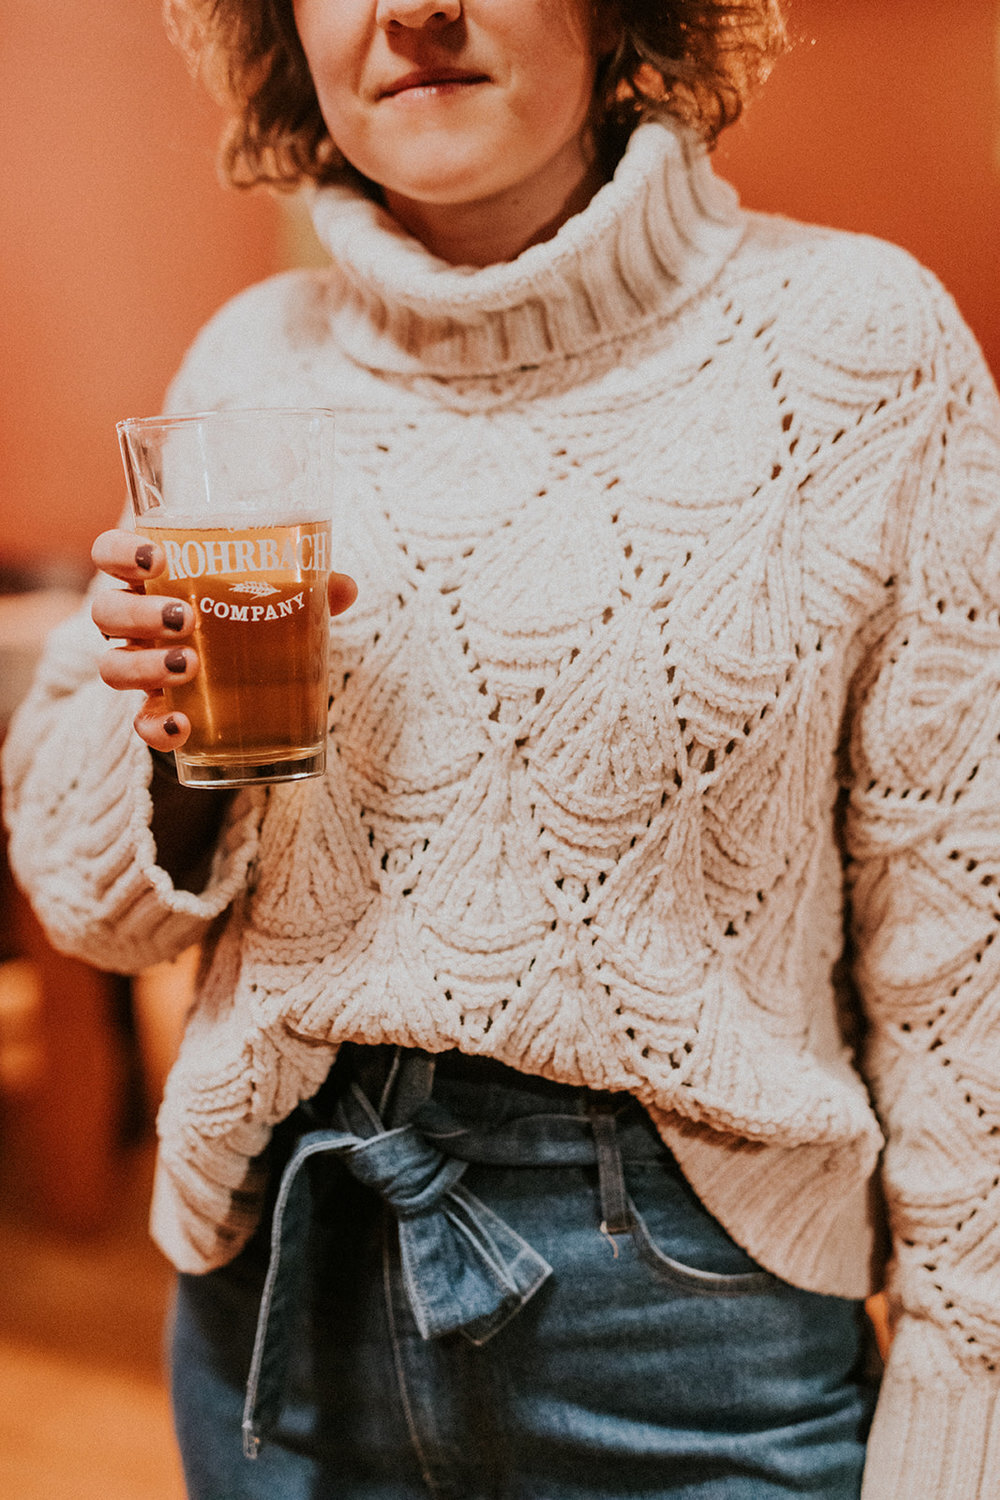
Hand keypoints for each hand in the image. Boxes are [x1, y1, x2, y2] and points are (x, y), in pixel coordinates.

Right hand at [91, 529, 357, 751]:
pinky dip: (155, 727)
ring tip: (189, 664)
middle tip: (185, 618)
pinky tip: (182, 727)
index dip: (120, 552)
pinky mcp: (154, 709)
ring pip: (112, 666)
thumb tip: (344, 588)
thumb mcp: (279, 592)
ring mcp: (140, 665)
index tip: (157, 558)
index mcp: (154, 577)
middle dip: (138, 614)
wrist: (251, 674)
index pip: (110, 552)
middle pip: (107, 612)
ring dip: (144, 665)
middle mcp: (135, 619)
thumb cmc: (251, 611)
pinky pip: (139, 722)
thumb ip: (306, 584)